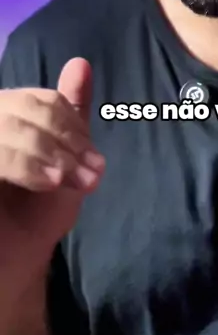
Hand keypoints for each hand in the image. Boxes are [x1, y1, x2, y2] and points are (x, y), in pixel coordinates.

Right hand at [0, 58, 104, 299]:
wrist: (13, 272)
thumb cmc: (36, 215)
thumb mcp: (63, 162)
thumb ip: (70, 117)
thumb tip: (81, 63)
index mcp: (4, 119)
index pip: (35, 100)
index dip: (67, 122)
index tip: (92, 157)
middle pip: (18, 109)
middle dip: (60, 138)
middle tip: (89, 172)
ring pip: (4, 125)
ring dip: (43, 152)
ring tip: (66, 181)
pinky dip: (23, 161)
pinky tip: (47, 181)